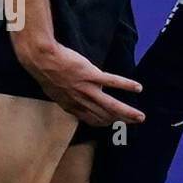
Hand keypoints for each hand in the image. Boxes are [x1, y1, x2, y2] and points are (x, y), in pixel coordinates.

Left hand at [17, 39, 144, 127]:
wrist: (41, 59)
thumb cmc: (45, 71)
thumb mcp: (53, 91)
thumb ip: (66, 98)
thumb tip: (71, 102)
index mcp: (71, 105)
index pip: (91, 120)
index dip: (103, 123)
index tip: (112, 124)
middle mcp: (81, 101)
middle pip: (105, 116)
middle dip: (120, 121)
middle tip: (134, 122)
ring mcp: (87, 89)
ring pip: (111, 105)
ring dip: (127, 113)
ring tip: (140, 117)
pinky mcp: (91, 75)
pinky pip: (112, 82)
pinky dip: (126, 85)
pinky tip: (137, 87)